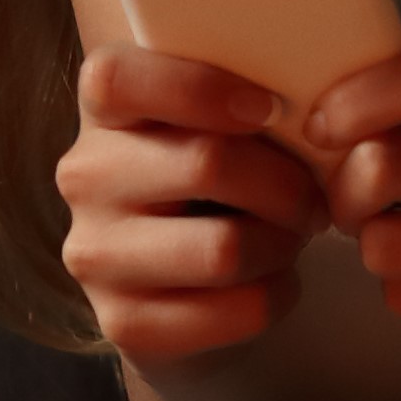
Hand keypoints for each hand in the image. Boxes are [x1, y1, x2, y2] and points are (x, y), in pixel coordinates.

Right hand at [54, 48, 328, 363]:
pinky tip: (275, 282)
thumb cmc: (214, 181)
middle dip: (286, 184)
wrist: (180, 285)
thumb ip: (239, 95)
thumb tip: (309, 99)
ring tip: (292, 237)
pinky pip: (235, 309)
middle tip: (315, 197)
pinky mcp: (123, 322)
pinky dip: (278, 294)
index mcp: (103, 110)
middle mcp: (84, 178)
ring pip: (225, 248)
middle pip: (206, 163)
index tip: (269, 109)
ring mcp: (95, 254)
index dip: (201, 88)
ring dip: (283, 243)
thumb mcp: (213, 123)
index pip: (118, 79)